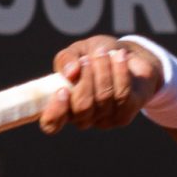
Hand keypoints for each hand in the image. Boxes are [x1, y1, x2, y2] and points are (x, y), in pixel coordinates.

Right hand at [37, 35, 161, 133]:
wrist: (125, 56)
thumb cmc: (93, 56)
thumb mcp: (76, 52)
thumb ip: (66, 59)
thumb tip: (71, 72)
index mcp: (62, 107)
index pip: (52, 124)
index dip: (55, 112)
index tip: (62, 90)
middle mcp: (82, 119)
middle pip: (82, 107)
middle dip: (86, 78)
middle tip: (87, 59)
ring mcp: (104, 120)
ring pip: (104, 98)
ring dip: (103, 70)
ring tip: (102, 52)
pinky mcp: (124, 116)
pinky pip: (123, 95)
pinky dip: (120, 72)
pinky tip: (119, 56)